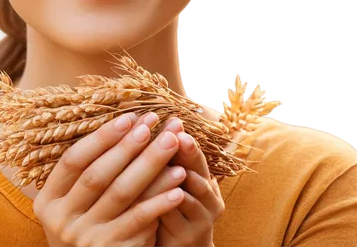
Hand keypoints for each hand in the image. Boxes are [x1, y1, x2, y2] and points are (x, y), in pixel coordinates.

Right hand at [33, 111, 185, 246]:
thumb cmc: (89, 222)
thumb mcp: (77, 200)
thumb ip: (92, 169)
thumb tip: (130, 123)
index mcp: (49, 200)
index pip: (73, 160)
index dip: (101, 137)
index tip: (129, 118)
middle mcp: (63, 219)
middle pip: (98, 174)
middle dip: (128, 145)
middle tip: (153, 123)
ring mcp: (86, 237)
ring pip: (121, 193)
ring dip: (149, 166)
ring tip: (172, 144)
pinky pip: (138, 220)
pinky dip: (158, 201)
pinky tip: (177, 187)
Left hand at [136, 117, 224, 246]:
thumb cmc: (169, 206)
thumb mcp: (170, 181)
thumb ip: (167, 158)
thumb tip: (148, 121)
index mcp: (203, 178)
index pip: (196, 156)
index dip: (185, 140)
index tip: (175, 121)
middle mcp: (208, 197)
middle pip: (198, 172)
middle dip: (188, 154)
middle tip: (180, 137)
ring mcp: (201, 219)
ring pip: (187, 195)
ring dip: (176, 179)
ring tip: (173, 165)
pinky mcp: (187, 238)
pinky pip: (174, 218)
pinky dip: (164, 205)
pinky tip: (155, 197)